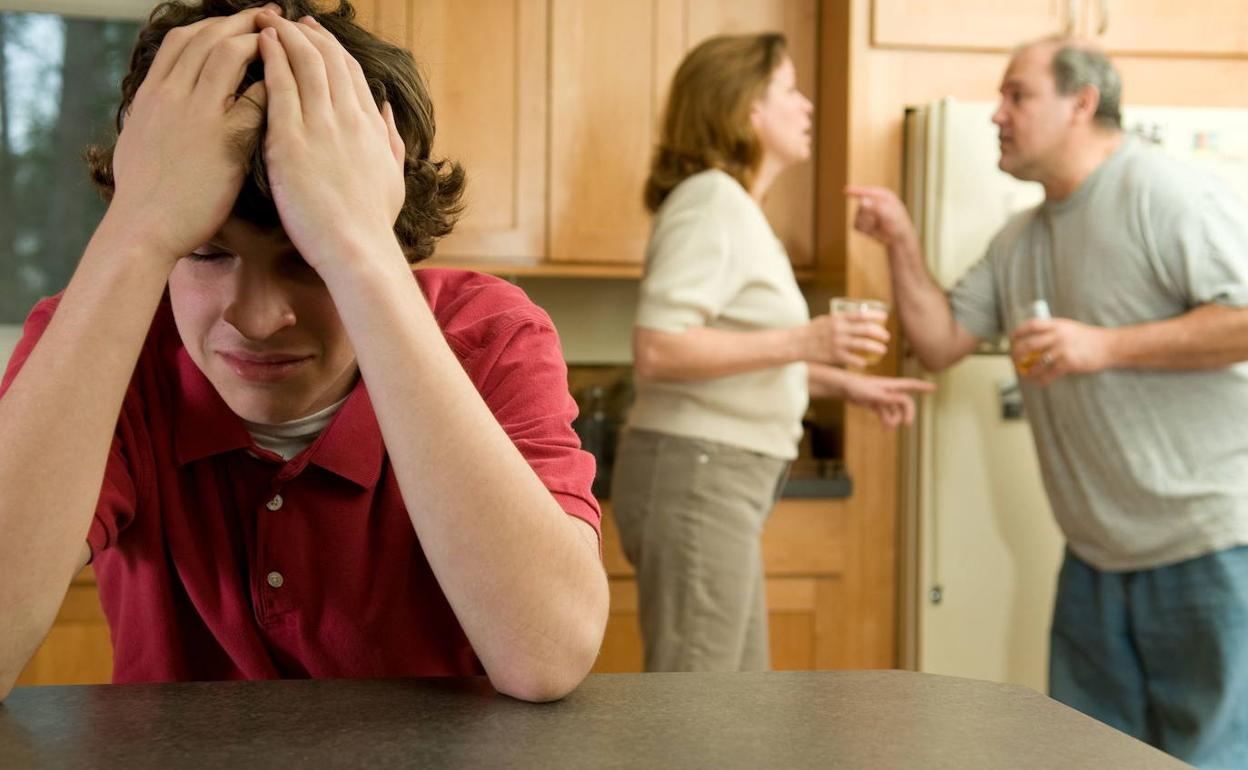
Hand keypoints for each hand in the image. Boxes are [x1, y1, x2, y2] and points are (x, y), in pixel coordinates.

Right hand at [109, 5, 275, 260]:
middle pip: (207, 36)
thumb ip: (152, 116)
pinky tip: (290, 85)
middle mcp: (170, 95)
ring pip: (227, 53)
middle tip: (272, 14)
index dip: (213, 26)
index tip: (238, 23)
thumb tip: (157, 104)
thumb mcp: (137, 142)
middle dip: (243, 20)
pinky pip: (252, 97)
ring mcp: (194, 114)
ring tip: (287, 38)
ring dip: (260, 40)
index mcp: (150, 95)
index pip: (182, 40)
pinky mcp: (221, 139)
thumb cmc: (144, 197)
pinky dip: (271, 84)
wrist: (144, 229)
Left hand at [255, 12, 405, 271]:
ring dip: (286, 36)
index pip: (351, 74)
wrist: (357, 251)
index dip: (332, 48)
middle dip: (306, 33)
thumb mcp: (391, 177)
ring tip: (267, 19)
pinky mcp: (292, 142)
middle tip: (286, 17)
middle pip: (329, 60)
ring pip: (305, 64)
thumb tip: (385, 108)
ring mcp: (322, 128)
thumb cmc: (370, 223)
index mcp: (370, 128)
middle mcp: (349, 120)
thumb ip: (390, 138)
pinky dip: (272, 59)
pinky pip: (281, 88)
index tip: (315, 33)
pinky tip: (260, 43)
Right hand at [799, 312, 888, 368]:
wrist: (796, 343)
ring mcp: (837, 343)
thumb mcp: (826, 319)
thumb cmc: (812, 331)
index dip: (875, 316)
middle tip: (886, 337)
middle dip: (879, 333)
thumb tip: (856, 317)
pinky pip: (853, 359)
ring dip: (876, 348)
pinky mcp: (834, 356)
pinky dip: (861, 362)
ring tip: (883, 350)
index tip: (885, 318)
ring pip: (863, 345)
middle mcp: (839, 330)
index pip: (861, 315)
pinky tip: (865, 363)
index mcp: (837, 319)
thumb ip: (841, 319)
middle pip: (866, 330)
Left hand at [840, 372, 934, 427]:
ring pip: (895, 411)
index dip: (922, 386)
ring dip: (894, 420)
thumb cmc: (856, 386)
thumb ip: (886, 397)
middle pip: (905, 403)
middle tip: (907, 424)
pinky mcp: (877, 404)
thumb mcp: (871, 393)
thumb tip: (900, 400)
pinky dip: (887, 421)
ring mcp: (884, 398)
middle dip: (907, 413)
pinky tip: (884, 429)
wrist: (843, 388)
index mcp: (891, 385)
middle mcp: (890, 391)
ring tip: (887, 427)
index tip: (934, 388)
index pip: (910, 384)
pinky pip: (886, 414)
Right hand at [844, 185, 918, 253]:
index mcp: (881, 195)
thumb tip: (862, 201)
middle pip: (862, 206)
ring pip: (858, 216)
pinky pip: (856, 225)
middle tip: (882, 220)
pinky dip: (865, 229)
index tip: (846, 191)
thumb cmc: (898, 224)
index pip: (866, 192)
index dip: (856, 191)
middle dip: (871, 215)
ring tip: (879, 225)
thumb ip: (877, 207)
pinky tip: (873, 230)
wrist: (898, 238)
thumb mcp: (891, 214)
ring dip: (869, 223)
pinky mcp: (860, 223)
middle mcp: (872, 201)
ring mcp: (865, 212)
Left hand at [1010, 317, 1113, 386]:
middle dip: (1017, 354)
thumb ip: (1053, 331)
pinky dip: (1041, 380)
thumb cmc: (1088, 338)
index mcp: (1057, 324)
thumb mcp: (1069, 328)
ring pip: (1037, 362)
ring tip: (1024, 374)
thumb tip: (1034, 338)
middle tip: (1013, 360)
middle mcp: (1058, 335)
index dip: (1019, 331)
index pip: (1032, 325)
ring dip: (1028, 370)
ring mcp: (1063, 349)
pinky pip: (1049, 373)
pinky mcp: (1069, 363)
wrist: (1108, 346)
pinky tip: (1037, 382)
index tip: (1011, 339)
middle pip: (1029, 345)